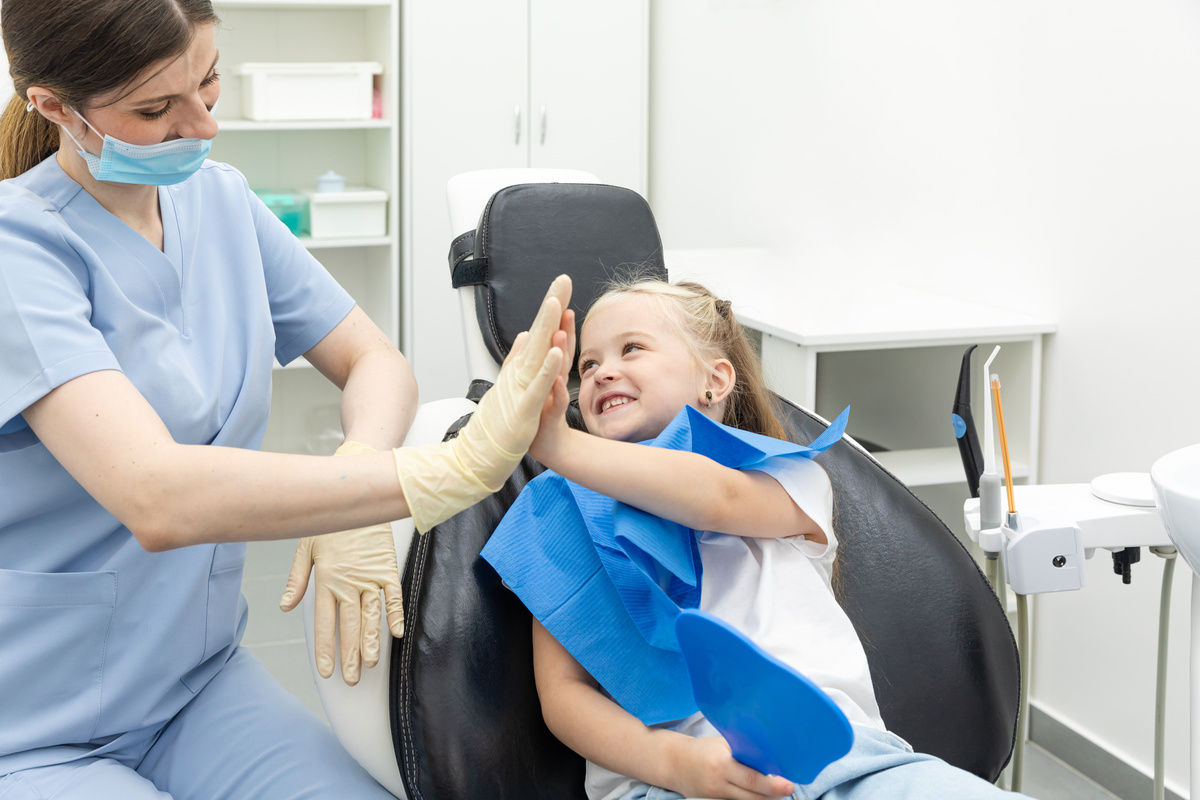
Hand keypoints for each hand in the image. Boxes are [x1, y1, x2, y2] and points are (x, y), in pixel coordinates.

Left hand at [280, 440, 403, 685]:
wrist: (354, 494)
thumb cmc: (328, 521)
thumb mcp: (304, 547)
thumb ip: (297, 579)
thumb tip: (285, 605)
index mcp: (325, 580)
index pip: (325, 622)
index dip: (327, 648)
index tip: (328, 670)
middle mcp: (348, 583)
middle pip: (349, 626)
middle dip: (349, 654)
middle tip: (350, 678)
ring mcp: (369, 576)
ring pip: (371, 616)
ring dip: (371, 641)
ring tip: (371, 664)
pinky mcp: (387, 567)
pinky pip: (393, 595)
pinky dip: (395, 614)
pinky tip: (397, 633)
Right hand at [395, 275, 570, 531]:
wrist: (480, 457)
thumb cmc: (499, 425)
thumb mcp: (514, 386)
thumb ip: (520, 360)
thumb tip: (528, 336)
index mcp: (521, 368)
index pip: (540, 333)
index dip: (552, 309)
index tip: (563, 286)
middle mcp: (519, 373)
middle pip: (539, 333)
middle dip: (552, 304)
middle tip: (563, 279)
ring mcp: (520, 389)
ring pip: (537, 353)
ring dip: (548, 328)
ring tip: (558, 303)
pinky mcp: (524, 409)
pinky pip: (538, 386)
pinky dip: (547, 369)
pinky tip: (557, 352)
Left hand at [529, 307, 574, 468]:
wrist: (548, 444)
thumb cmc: (542, 411)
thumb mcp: (538, 379)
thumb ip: (542, 354)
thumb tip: (544, 331)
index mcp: (548, 369)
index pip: (554, 339)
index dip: (556, 317)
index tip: (556, 293)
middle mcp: (554, 378)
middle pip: (562, 349)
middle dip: (564, 325)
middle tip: (563, 302)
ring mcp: (554, 396)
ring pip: (559, 371)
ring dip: (562, 352)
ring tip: (560, 332)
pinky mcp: (551, 415)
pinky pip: (555, 401)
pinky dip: (556, 390)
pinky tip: (555, 379)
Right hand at [667, 736, 794, 799]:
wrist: (675, 763)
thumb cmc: (703, 749)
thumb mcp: (722, 744)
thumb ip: (743, 750)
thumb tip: (770, 756)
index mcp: (721, 765)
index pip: (751, 779)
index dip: (772, 784)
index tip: (788, 785)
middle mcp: (719, 784)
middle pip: (753, 797)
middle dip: (774, 795)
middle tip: (788, 788)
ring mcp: (716, 797)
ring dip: (764, 798)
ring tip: (776, 791)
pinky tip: (759, 794)